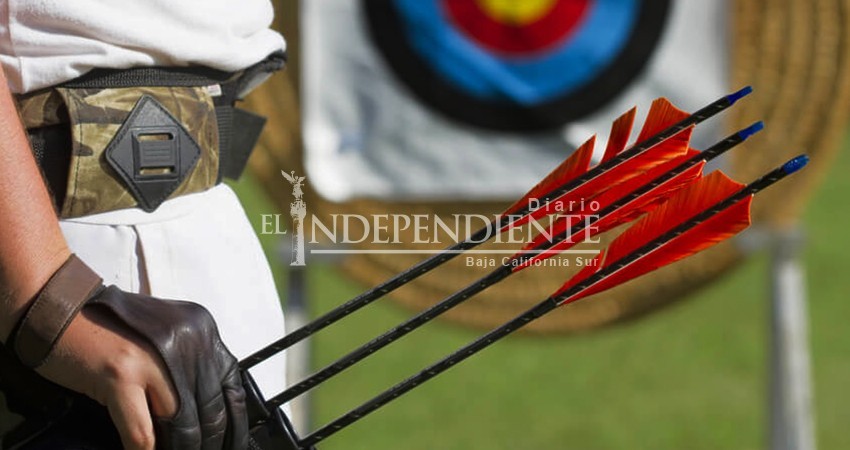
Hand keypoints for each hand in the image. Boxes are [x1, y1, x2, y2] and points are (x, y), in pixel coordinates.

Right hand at [23, 282, 248, 449]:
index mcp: (201, 329)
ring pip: (183, 425)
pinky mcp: (121, 375)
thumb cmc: (111, 327)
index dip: (232, 421)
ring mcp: (154, 359)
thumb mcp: (165, 337)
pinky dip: (145, 449)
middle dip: (207, 441)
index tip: (229, 441)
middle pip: (210, 409)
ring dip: (178, 448)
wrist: (61, 309)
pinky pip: (143, 432)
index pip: (231, 386)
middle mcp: (186, 341)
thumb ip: (189, 365)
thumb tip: (208, 409)